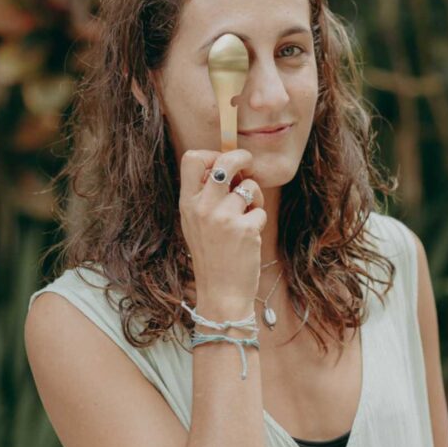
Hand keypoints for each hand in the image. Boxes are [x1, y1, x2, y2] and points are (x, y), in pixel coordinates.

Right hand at [178, 149, 266, 308]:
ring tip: (247, 213)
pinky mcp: (245, 229)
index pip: (192, 159)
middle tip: (248, 164)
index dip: (212, 155)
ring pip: (249, 186)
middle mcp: (203, 208)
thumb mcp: (196, 224)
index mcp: (187, 203)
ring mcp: (224, 218)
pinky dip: (258, 220)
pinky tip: (249, 235)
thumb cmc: (212, 255)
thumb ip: (204, 196)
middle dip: (241, 158)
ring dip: (254, 197)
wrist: (220, 291)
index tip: (223, 164)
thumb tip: (227, 166)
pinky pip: (259, 210)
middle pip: (224, 162)